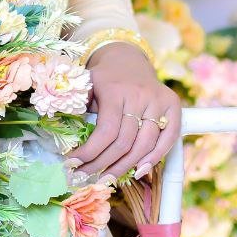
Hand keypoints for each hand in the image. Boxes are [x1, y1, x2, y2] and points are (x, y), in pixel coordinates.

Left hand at [68, 43, 180, 179]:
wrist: (127, 58)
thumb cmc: (103, 78)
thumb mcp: (85, 84)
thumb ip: (77, 106)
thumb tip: (64, 135)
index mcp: (114, 89)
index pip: (106, 131)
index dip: (90, 152)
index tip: (73, 164)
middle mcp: (139, 95)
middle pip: (124, 142)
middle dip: (103, 164)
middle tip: (86, 177)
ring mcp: (158, 100)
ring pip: (144, 145)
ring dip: (125, 167)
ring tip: (107, 178)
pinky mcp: (173, 105)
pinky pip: (168, 139)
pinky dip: (154, 158)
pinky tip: (138, 171)